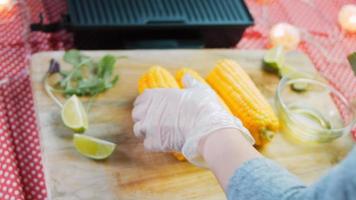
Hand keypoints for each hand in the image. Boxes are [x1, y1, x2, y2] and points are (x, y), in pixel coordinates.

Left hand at [132, 75, 253, 164]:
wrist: (206, 129)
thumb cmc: (203, 108)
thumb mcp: (199, 90)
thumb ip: (190, 83)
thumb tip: (186, 77)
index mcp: (156, 95)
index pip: (140, 100)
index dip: (147, 105)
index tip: (155, 110)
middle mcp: (148, 110)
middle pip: (136, 115)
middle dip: (144, 119)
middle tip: (157, 123)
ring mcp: (148, 127)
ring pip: (138, 130)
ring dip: (147, 132)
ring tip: (161, 134)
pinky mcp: (152, 143)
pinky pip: (147, 145)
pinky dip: (155, 145)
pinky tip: (166, 143)